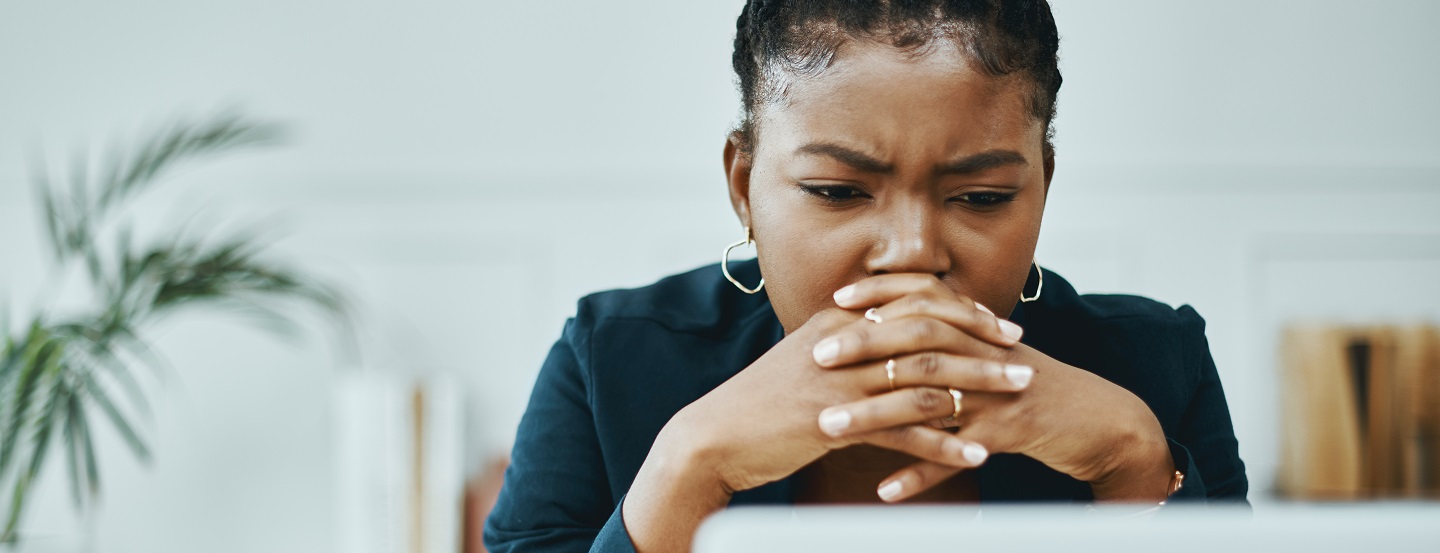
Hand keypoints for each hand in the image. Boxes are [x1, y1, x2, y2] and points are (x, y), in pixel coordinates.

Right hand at [622, 290, 1020, 551]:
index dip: (960, 311)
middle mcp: (843, 344)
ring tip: (1017, 397)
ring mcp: (840, 383)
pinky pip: (904, 432)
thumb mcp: (805, 362)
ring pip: (926, 378)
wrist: (714, 438)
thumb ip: (846, 348)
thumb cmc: (760, 405)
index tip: (996, 323)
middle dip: (982, 343)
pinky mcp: (836, 423)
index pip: (911, 303)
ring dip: (979, 388)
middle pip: (929, 333)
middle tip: (1021, 356)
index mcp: (837, 323)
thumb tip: (887, 342)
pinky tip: (975, 455)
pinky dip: (945, 444)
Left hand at [813, 273, 1174, 502]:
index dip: (880, 297)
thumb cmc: (1031, 388)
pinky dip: (920, 474)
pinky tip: (886, 490)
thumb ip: (949, 340)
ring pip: (929, 400)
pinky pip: (957, 456)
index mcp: (978, 331)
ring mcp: (998, 394)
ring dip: (876, 416)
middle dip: (864, 348)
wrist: (1098, 419)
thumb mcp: (990, 355)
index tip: (836, 302)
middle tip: (817, 358)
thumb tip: (890, 327)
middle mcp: (985, 354)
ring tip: (830, 429)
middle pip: (918, 341)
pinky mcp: (1009, 435)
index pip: (924, 299)